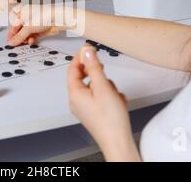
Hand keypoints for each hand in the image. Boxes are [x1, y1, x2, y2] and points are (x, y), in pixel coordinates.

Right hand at [7, 4, 62, 45]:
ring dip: (25, 39)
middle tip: (17, 44)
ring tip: (25, 42)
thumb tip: (12, 42)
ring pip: (27, 34)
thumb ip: (19, 36)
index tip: (9, 42)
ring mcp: (35, 24)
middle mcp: (29, 18)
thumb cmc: (44, 15)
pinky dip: (32, 39)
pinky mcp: (41, 30)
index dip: (11, 34)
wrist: (59, 19)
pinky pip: (34, 36)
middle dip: (19, 38)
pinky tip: (31, 41)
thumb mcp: (28, 27)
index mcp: (23, 13)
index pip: (14, 25)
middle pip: (20, 30)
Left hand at [68, 46, 140, 160]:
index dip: (80, 57)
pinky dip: (109, 96)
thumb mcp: (103, 87)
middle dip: (97, 74)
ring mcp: (85, 108)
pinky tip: (117, 102)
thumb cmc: (110, 120)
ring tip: (114, 94)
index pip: (72, 69)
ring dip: (106, 86)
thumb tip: (86, 52)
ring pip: (95, 87)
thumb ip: (94, 67)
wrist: (118, 141)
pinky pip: (100, 97)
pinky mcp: (94, 113)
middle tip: (104, 71)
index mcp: (75, 94)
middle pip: (84, 77)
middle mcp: (77, 101)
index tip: (88, 49)